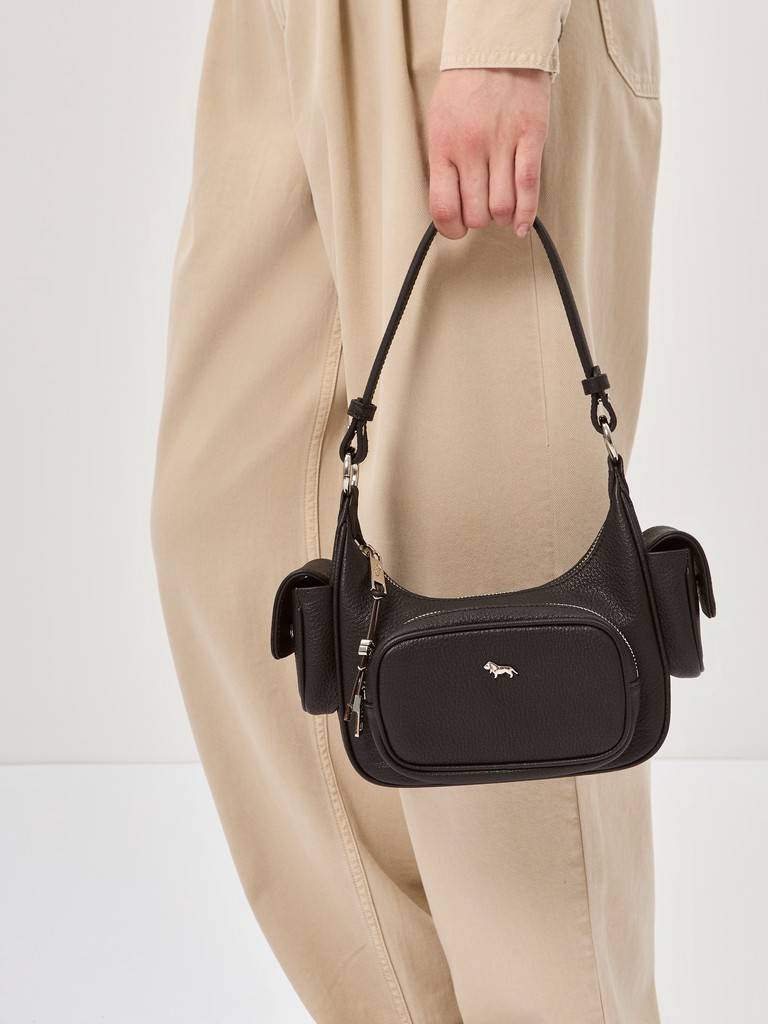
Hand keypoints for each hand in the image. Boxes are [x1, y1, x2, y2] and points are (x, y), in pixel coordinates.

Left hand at [427, 68, 550, 239]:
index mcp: (443, 146)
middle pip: (475, 212)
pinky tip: (522, 225)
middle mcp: (470, 148)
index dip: (451, 229)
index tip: (457, 231)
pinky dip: (526, 214)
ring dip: (502, 217)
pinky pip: (528, 187)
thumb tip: (451, 204)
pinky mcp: (530, 137)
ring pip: (502, 206)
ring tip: (502, 209)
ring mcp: (501, 143)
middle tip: (483, 212)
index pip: (443, 207)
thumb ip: (443, 163)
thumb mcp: (439, 123)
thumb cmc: (465, 87)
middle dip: (479, 220)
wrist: (496, 48)